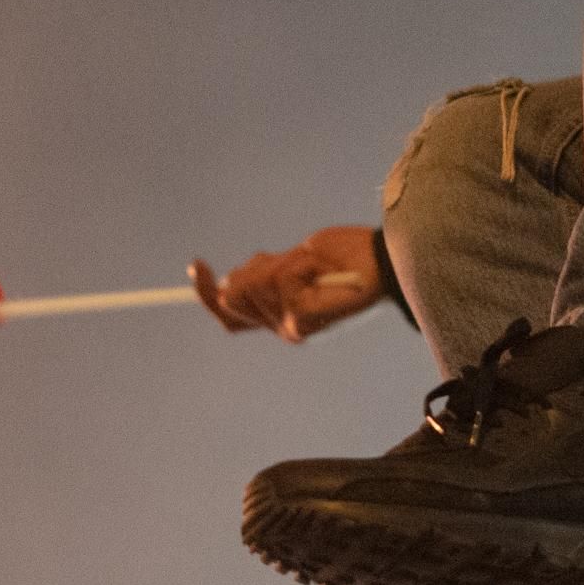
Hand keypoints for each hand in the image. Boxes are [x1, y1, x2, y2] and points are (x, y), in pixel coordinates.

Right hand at [190, 224, 384, 341]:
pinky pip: (276, 280)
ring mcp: (291, 325)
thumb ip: (265, 276)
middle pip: (235, 297)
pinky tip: (319, 267)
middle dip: (254, 269)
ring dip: (278, 263)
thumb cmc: (350, 258)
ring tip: (314, 265)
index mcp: (284, 315)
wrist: (387, 264)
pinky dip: (295, 264)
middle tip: (291, 260)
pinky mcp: (301, 318)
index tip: (196, 264)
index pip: (230, 314)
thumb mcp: (299, 260)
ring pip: (253, 286)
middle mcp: (285, 326)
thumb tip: (230, 283)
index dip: (207, 291)